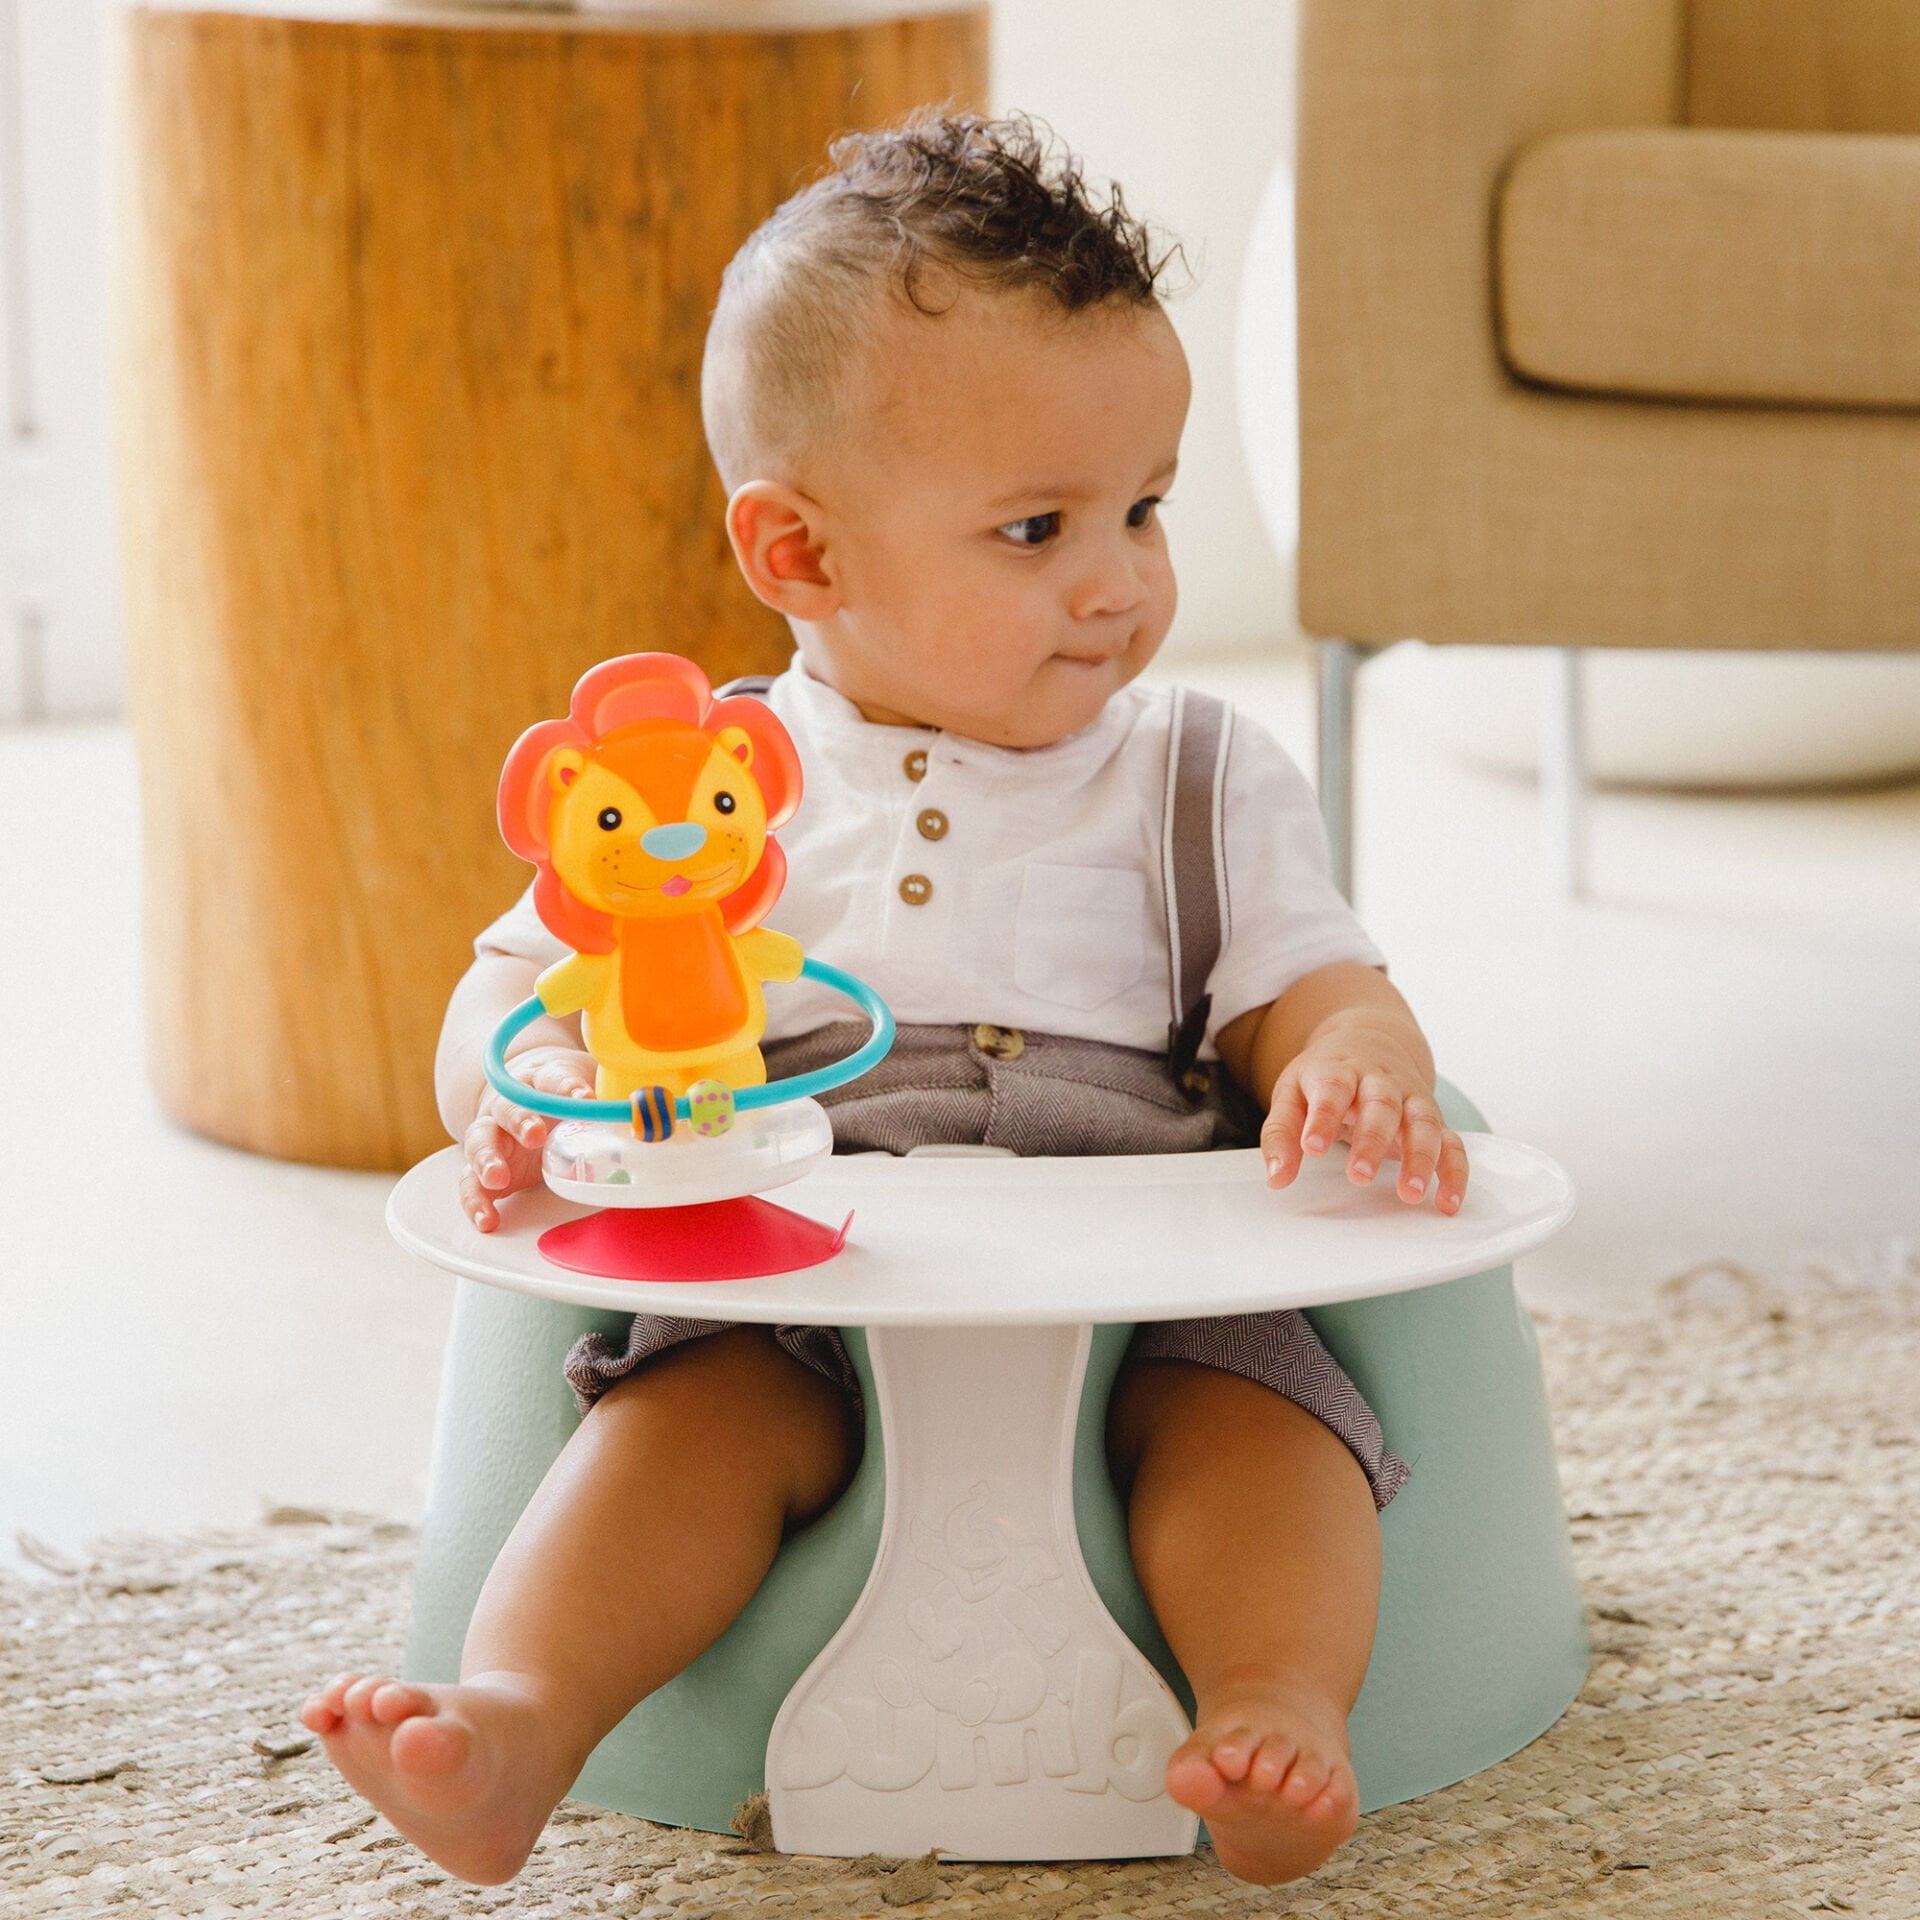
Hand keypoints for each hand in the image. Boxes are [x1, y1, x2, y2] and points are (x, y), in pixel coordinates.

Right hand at [458, 1046, 596, 1232]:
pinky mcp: (480, 1166)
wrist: (520, 1090)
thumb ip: (609, 1102)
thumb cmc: (558, 1092)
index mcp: (540, 1081)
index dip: (569, 1087)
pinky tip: (487, 1219)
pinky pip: (470, 1183)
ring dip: (487, 1158)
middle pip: (508, 1108)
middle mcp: (509, 1105)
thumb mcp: (585, 1086)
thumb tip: (649, 1119)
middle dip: (521, 1120)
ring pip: (480, 1141)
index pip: (554, 1078)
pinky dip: (475, 1201)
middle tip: (535, 1134)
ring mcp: (492, 1134)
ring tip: (497, 1176)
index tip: (586, 1098)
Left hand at [1259, 1014, 1468, 1213]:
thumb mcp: (1292, 1094)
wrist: (1367, 1042)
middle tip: (1359, 1176)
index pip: (1333, 1089)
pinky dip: (1453, 1171)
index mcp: (1339, 1070)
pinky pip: (1452, 1142)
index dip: (1324, 1117)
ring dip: (1420, 1157)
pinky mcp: (1433, 1119)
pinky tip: (1447, 1202)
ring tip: (1409, 1193)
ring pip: (1423, 1122)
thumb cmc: (1325, 1077)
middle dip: (1372, 1141)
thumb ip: (1281, 1134)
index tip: (1313, 1147)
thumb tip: (1277, 1177)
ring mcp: (1410, 1099)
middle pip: (1381, 1105)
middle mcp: (1380, 1081)